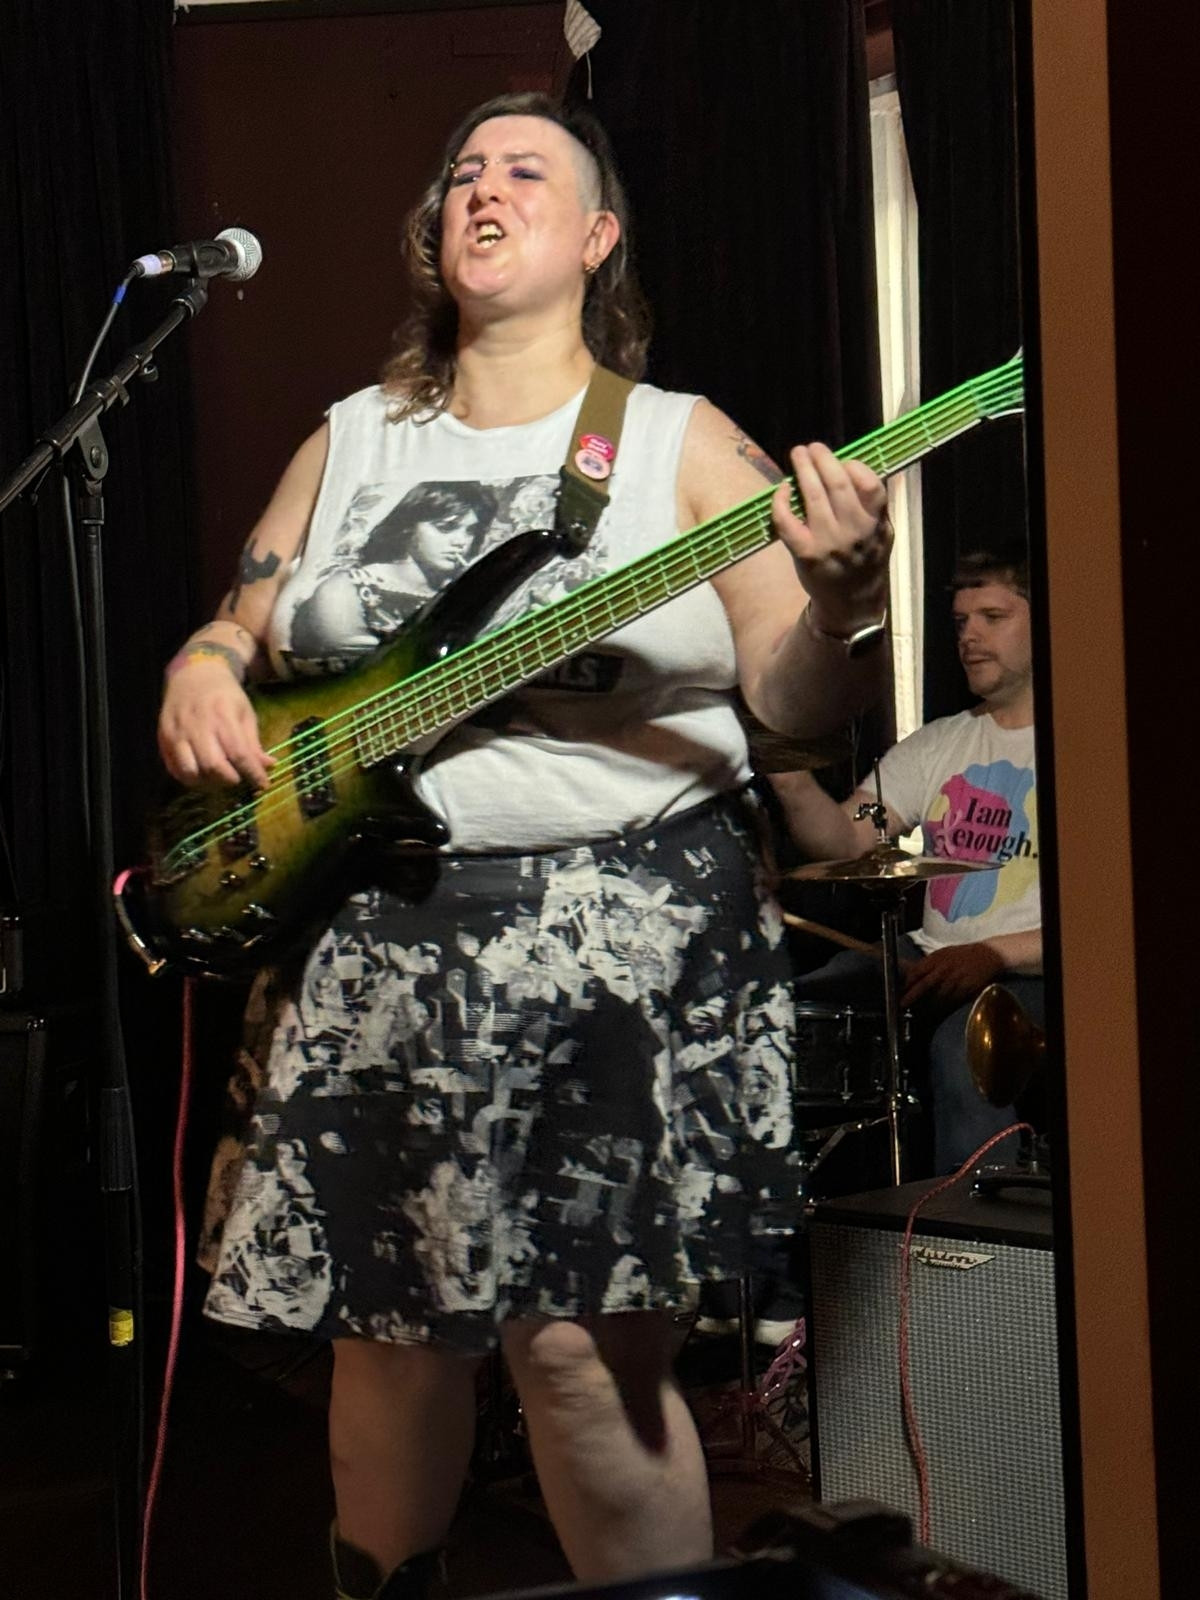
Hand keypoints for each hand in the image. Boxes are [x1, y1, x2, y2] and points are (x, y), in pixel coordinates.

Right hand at [158, 659, 274, 788]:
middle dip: (229, 779)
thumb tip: (268, 766)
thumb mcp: (245, 712)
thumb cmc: (224, 695)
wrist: (193, 675)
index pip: (239, 753)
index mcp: (222, 715)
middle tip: (238, 779)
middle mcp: (197, 725)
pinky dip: (189, 778)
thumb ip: (253, 742)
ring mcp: (177, 732)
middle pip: (213, 765)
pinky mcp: (163, 738)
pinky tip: (202, 774)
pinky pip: (174, 768)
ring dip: (208, 782)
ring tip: (219, 778)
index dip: (252, 773)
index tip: (263, 785)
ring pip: (190, 771)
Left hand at [771, 443, 891, 628]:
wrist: (852, 604)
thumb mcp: (882, 534)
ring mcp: (828, 543)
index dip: (854, 466)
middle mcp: (854, 532)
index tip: (843, 461)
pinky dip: (781, 501)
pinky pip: (787, 521)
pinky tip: (783, 490)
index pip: (870, 485)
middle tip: (812, 447)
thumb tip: (850, 467)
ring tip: (798, 455)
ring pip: (813, 496)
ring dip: (803, 470)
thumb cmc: (864, 562)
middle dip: (822, 459)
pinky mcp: (805, 554)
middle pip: (837, 484)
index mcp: (876, 524)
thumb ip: (873, 505)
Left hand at [901, 942, 1004, 1008]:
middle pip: (924, 984)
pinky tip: (936, 1010)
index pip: (917, 971)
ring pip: (937, 995)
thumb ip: (928, 964)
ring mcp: (956, 979)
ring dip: (926, 1004)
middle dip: (911, 996)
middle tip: (901, 1005)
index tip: (898, 992)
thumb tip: (911, 976)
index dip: (907, 983)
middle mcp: (945, 968)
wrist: (987, 955)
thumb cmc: (961, 955)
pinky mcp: (966, 988)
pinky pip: (951, 1000)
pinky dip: (942, 1006)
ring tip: (918, 1012)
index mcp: (937, 958)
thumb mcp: (943, 954)